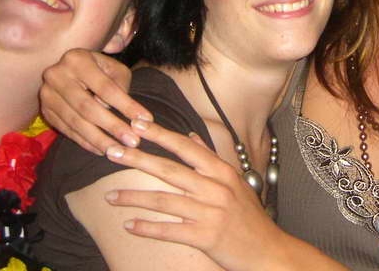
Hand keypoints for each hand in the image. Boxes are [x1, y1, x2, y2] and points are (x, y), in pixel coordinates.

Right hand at [39, 49, 151, 154]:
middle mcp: (56, 75)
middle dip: (113, 126)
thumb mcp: (115, 70)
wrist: (72, 71)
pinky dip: (86, 142)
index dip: (126, 105)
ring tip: (120, 151)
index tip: (145, 120)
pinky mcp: (45, 111)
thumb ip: (119, 85)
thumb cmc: (101, 71)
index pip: (106, 87)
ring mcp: (47, 94)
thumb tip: (111, 110)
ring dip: (99, 140)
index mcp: (77, 59)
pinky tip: (102, 150)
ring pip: (76, 122)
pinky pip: (67, 130)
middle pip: (88, 107)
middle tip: (133, 141)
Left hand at [104, 122, 282, 270]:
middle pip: (169, 169)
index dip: (160, 135)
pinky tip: (129, 225)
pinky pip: (169, 230)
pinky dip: (147, 228)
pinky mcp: (205, 237)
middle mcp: (216, 188)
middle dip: (137, 159)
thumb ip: (211, 159)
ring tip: (110, 196)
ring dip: (133, 197)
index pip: (186, 147)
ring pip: (163, 200)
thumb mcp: (235, 182)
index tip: (137, 125)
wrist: (268, 252)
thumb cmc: (250, 217)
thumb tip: (191, 136)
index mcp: (222, 172)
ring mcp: (211, 212)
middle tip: (112, 152)